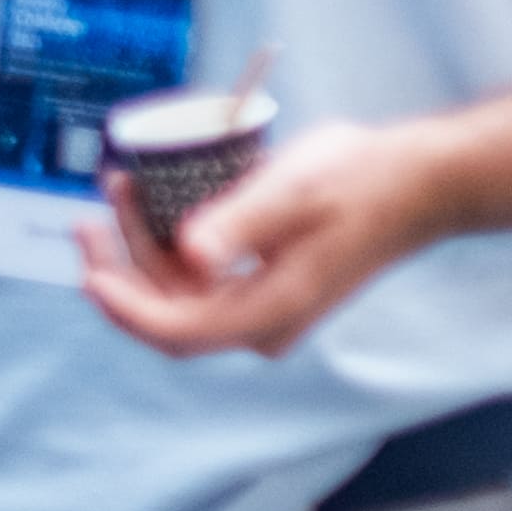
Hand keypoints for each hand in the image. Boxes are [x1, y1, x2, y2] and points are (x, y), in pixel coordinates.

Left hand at [80, 117, 469, 359]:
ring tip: (125, 187)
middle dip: (121, 263)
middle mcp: (264, 321)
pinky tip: (160, 200)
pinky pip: (203, 278)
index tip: (88, 266)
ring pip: (181, 293)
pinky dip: (173, 243)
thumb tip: (191, 252)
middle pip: (169, 312)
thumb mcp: (295, 190)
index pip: (174, 330)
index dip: (122, 305)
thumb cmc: (364, 181)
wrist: (424, 182)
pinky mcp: (269, 283)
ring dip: (143, 247)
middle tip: (95, 209)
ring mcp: (267, 305)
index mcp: (270, 310)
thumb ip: (240, 221)